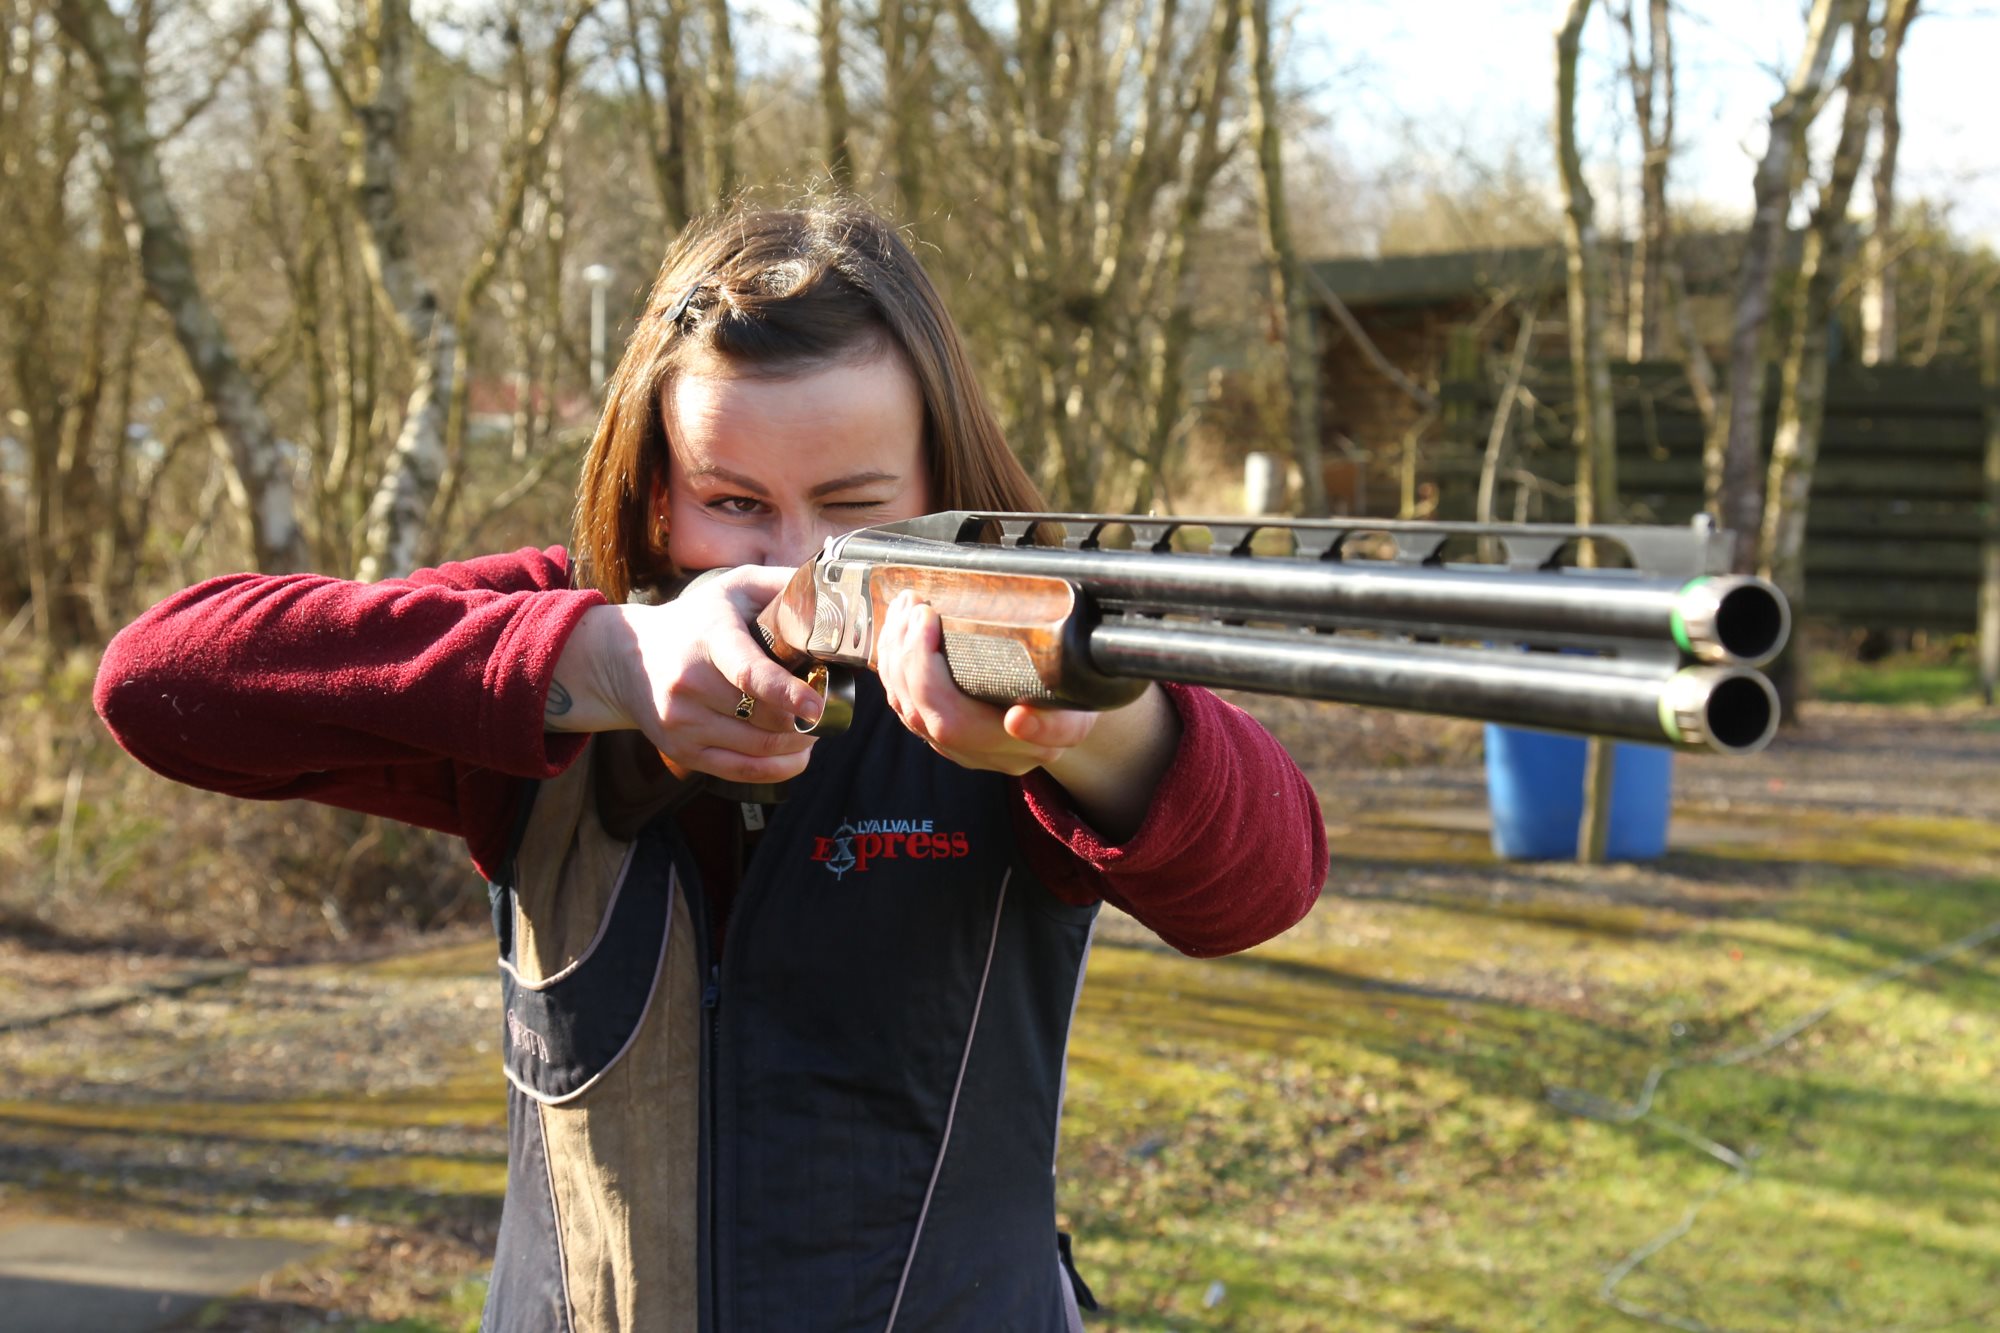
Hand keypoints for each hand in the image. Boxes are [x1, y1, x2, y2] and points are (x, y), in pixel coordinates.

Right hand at [549, 567, 824, 784]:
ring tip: (815, 729)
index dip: (787, 692)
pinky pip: (741, 771)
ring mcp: (682, 723)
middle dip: (806, 721)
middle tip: (829, 710)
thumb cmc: (697, 619)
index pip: (748, 673)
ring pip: (758, 749)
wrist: (627, 657)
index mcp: (709, 640)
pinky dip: (779, 767)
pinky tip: (797, 753)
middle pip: (764, 718)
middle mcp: (689, 685)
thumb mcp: (734, 587)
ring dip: (799, 745)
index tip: (817, 705)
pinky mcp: (681, 752)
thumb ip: (782, 584)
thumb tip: (833, 591)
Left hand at [875, 590, 1182, 837]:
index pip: (951, 723)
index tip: (929, 621)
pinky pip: (903, 699)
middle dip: (906, 652)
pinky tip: (900, 627)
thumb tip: (1017, 721)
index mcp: (1010, 751)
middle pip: (919, 711)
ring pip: (904, 706)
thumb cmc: (1076, 704)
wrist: (1069, 714)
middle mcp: (975, 753)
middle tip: (915, 605)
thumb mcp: (1082, 713)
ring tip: (904, 607)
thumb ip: (1057, 726)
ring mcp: (952, 744)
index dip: (928, 676)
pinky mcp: (938, 727)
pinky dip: (895, 661)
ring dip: (895, 653)